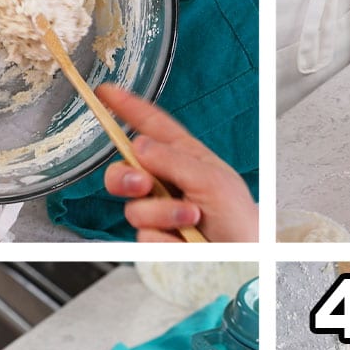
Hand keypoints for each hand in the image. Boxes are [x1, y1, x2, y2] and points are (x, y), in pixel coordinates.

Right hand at [100, 84, 258, 241]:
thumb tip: (138, 145)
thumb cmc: (240, 218)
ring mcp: (160, 210)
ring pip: (133, 208)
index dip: (128, 108)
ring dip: (163, 214)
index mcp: (185, 157)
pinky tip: (185, 238)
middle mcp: (168, 181)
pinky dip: (166, 238)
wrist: (244, 257)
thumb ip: (174, 160)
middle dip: (126, 177)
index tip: (106, 92)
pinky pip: (143, 236)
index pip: (152, 125)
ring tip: (193, 217)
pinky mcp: (157, 237)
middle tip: (144, 185)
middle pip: (124, 169)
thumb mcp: (213, 180)